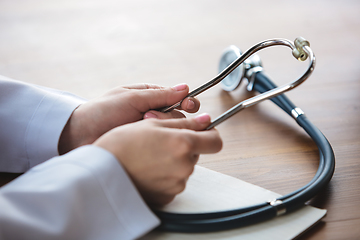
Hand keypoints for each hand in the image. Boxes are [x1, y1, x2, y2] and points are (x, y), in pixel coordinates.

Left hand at [59, 83, 199, 153]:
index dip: (186, 102)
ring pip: (172, 130)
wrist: (79, 135)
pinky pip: (162, 144)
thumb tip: (185, 88)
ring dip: (162, 128)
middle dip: (169, 116)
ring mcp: (149, 131)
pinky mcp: (145, 146)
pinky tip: (155, 143)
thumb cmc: (101, 111)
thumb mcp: (131, 98)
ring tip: (141, 126)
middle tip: (150, 117)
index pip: (176, 98)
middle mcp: (151, 113)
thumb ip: (159, 95)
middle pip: (177, 115)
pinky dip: (162, 142)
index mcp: (149, 97)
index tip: (190, 106)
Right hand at [94, 114, 222, 205]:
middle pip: (196, 153)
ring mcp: (177, 184)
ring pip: (184, 167)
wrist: (101, 171)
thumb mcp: (152, 125)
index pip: (215, 141)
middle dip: (184, 146)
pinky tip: (148, 169)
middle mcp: (184, 166)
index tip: (201, 131)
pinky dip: (165, 175)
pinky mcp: (168, 196)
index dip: (209, 134)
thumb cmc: (122, 144)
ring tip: (150, 155)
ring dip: (173, 160)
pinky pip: (174, 181)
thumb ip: (183, 123)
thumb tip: (206, 120)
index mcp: (183, 144)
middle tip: (161, 141)